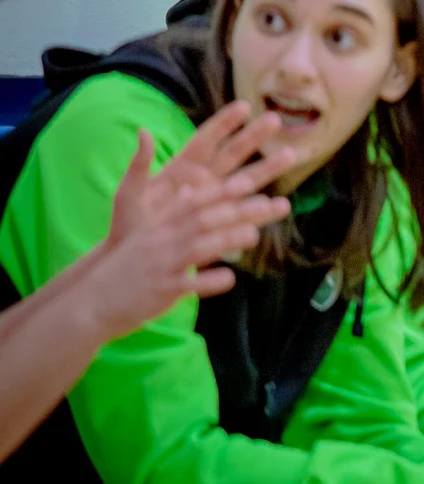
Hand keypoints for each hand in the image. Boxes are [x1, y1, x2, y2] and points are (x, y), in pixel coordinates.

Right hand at [80, 121, 293, 338]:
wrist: (92, 301)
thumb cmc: (126, 267)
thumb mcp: (145, 235)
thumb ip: (170, 214)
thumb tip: (189, 192)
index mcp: (160, 226)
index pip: (194, 202)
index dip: (221, 191)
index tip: (248, 181)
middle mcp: (162, 241)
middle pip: (204, 220)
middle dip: (239, 210)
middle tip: (270, 204)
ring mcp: (162, 265)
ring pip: (199, 248)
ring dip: (228, 239)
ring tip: (254, 234)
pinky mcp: (163, 291)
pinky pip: (189, 285)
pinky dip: (209, 281)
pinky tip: (230, 278)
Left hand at [103, 100, 295, 244]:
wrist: (135, 260)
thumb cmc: (127, 226)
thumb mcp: (128, 194)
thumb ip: (139, 165)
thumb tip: (144, 131)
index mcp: (181, 169)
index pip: (206, 140)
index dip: (224, 123)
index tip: (244, 106)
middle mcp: (203, 181)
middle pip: (233, 154)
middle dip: (255, 137)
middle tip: (276, 120)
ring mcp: (215, 202)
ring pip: (247, 180)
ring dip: (269, 168)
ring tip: (293, 155)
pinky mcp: (221, 225)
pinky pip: (246, 214)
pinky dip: (263, 210)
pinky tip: (282, 205)